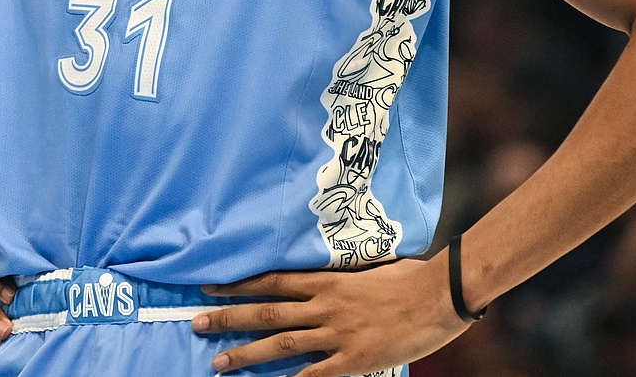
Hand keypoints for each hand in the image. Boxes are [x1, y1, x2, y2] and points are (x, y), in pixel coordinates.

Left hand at [191, 255, 469, 375]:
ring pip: (280, 345)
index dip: (238, 285)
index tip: (210, 286)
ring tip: (217, 362)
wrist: (439, 294)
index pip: (271, 282)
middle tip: (197, 322)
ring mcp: (336, 333)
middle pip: (265, 313)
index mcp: (326, 281)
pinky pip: (315, 375)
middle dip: (228, 318)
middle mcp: (323, 305)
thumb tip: (321, 279)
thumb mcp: (367, 269)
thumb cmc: (409, 278)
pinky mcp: (353, 359)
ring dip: (246, 353)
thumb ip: (340, 278)